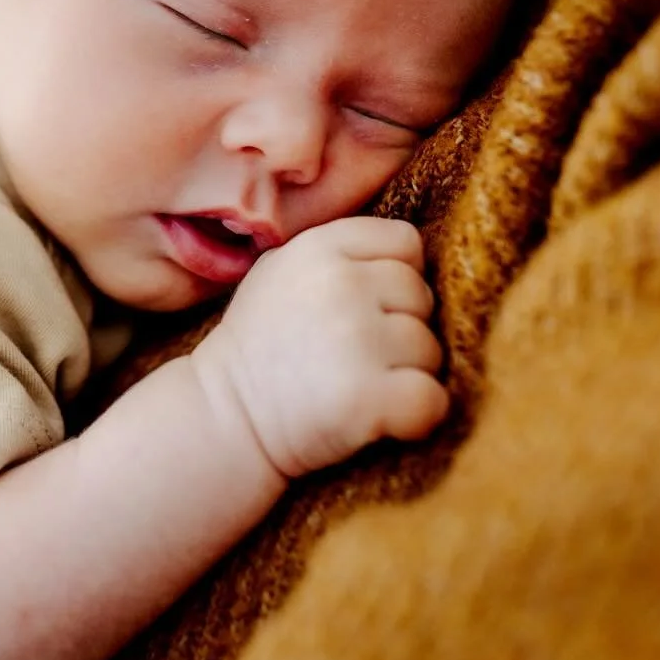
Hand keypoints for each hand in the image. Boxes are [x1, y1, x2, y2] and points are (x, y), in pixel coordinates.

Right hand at [200, 217, 447, 477]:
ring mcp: (357, 340)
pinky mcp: (370, 397)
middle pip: (421, 296)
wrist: (226, 416)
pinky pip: (433, 399)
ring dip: (406, 373)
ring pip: (431, 350)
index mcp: (320, 246)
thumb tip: (407, 254)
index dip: (393, 276)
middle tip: (354, 353)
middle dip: (400, 326)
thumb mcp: (280, 271)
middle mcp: (342, 284)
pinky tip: (378, 416)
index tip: (364, 305)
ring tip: (355, 383)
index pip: (405, 242)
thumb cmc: (260, 344)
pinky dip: (415, 415)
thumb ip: (337, 252)